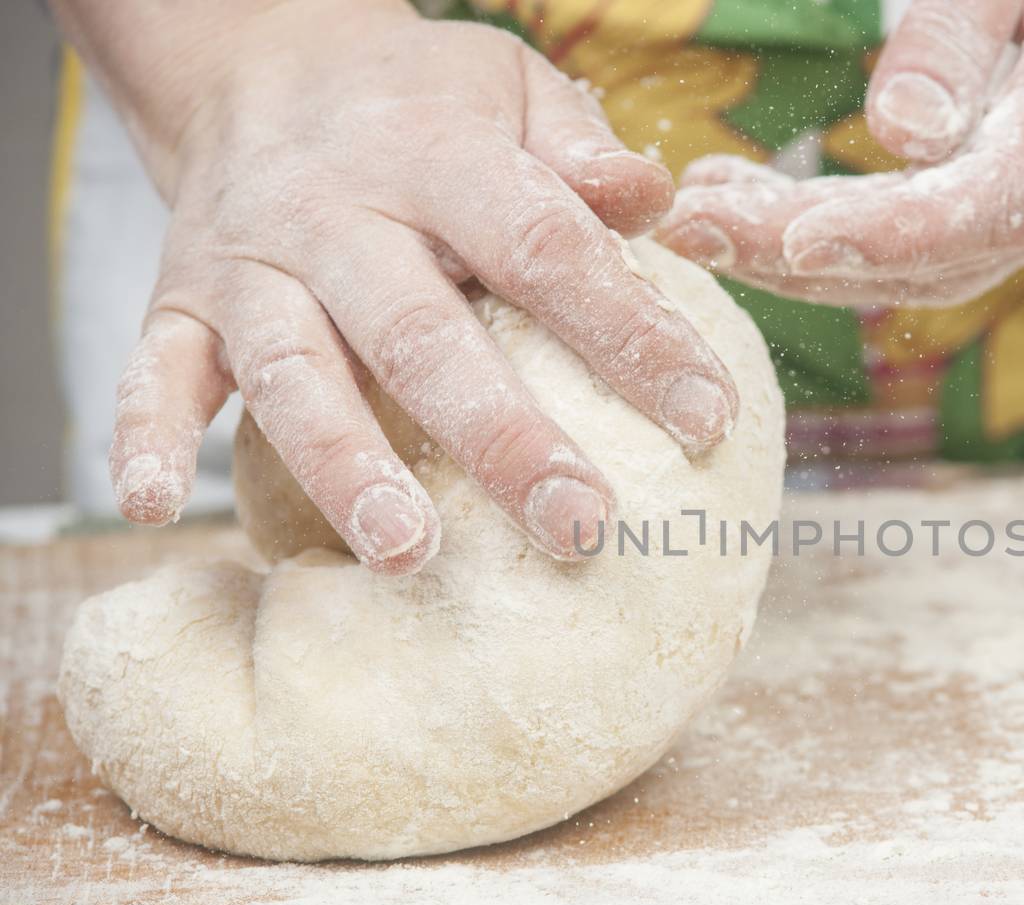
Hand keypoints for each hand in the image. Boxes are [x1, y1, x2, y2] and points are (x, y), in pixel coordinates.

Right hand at [70, 0, 738, 573]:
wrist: (259, 60)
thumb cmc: (417, 104)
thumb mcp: (508, 91)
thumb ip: (579, 150)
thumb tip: (657, 203)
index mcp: (440, 159)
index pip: (547, 250)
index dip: (630, 336)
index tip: (705, 419)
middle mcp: (339, 214)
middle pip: (424, 334)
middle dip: (503, 437)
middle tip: (579, 526)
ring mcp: (252, 263)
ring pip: (296, 371)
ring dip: (346, 464)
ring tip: (409, 552)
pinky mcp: (179, 300)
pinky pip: (152, 369)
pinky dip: (144, 435)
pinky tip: (151, 506)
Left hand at [657, 0, 1023, 306]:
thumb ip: (958, 35)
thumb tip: (897, 136)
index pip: (995, 199)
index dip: (889, 233)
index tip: (786, 237)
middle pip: (947, 251)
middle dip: (807, 253)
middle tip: (690, 228)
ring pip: (937, 267)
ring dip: (812, 258)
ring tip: (705, 219)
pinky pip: (944, 247)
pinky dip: (852, 242)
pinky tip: (767, 217)